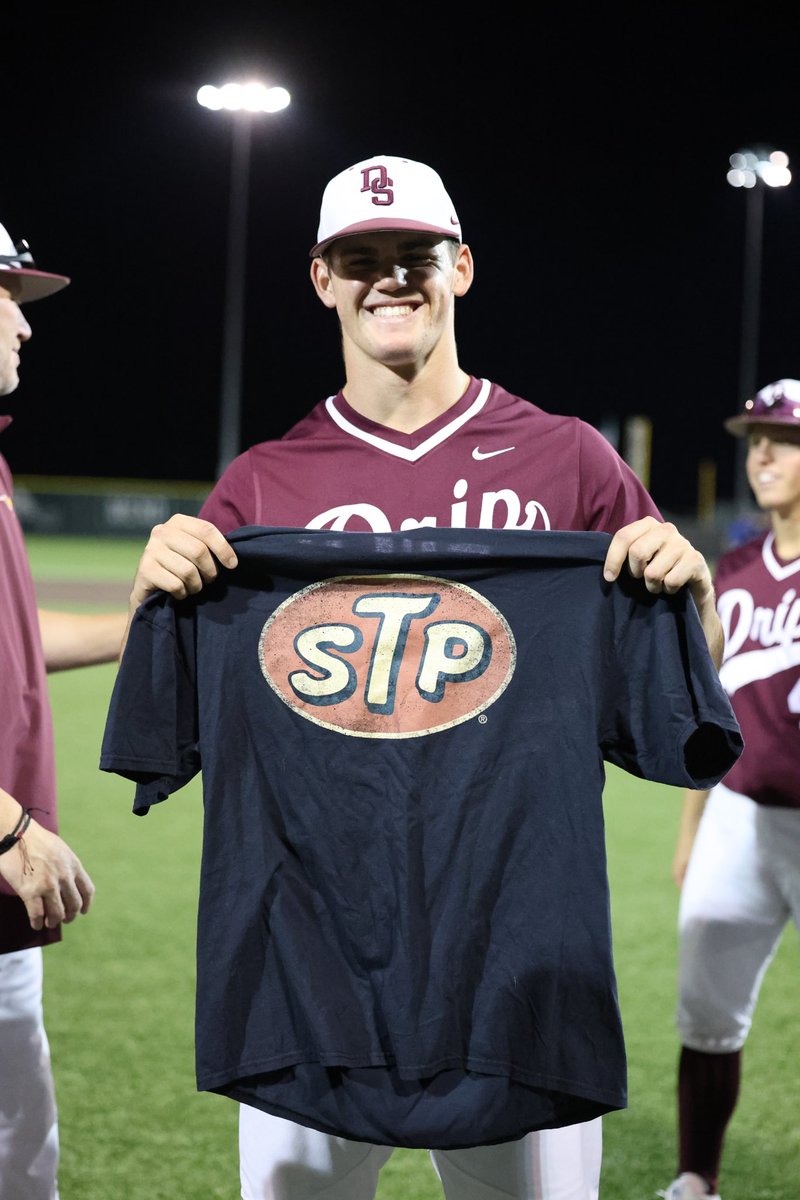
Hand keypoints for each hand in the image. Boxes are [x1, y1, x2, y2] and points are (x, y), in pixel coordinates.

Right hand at [0, 819, 94, 930]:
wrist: (15, 833)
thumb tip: (67, 881)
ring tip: (49, 923)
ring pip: (57, 913)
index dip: (86, 904)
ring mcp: (48, 885)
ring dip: (54, 921)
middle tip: (64, 919)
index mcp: (73, 864)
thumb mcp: (60, 849)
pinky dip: (37, 923)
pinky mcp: (30, 891)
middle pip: (74, 904)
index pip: (87, 890)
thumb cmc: (35, 839)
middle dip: (70, 916)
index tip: (82, 911)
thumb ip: (66, 865)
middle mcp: (64, 876)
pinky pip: (37, 915)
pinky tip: (36, 924)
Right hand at [130, 514, 237, 609]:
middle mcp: (161, 531)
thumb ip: (209, 546)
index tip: (232, 565)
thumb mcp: (194, 550)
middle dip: (210, 571)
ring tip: (193, 587)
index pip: (206, 530)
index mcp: (178, 522)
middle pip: (199, 551)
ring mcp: (150, 550)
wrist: (149, 587)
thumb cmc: (180, 567)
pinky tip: (179, 592)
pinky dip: (182, 593)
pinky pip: (175, 584)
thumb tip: (233, 559)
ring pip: (188, 571)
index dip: (223, 549)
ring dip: (196, 585)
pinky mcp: (144, 570)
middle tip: (209, 580)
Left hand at [603, 517, 721, 666]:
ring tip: (659, 584)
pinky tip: (673, 586)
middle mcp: (667, 529)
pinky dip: (668, 590)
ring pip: (653, 572)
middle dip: (635, 573)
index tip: (609, 578)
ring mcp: (683, 543)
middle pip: (637, 552)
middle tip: (641, 578)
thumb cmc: (658, 571)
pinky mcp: (696, 560)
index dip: (613, 560)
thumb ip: (624, 554)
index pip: (624, 537)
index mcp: (648, 524)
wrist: (692, 586)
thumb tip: (605, 571)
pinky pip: (671, 581)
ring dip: (652, 586)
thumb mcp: (638, 559)